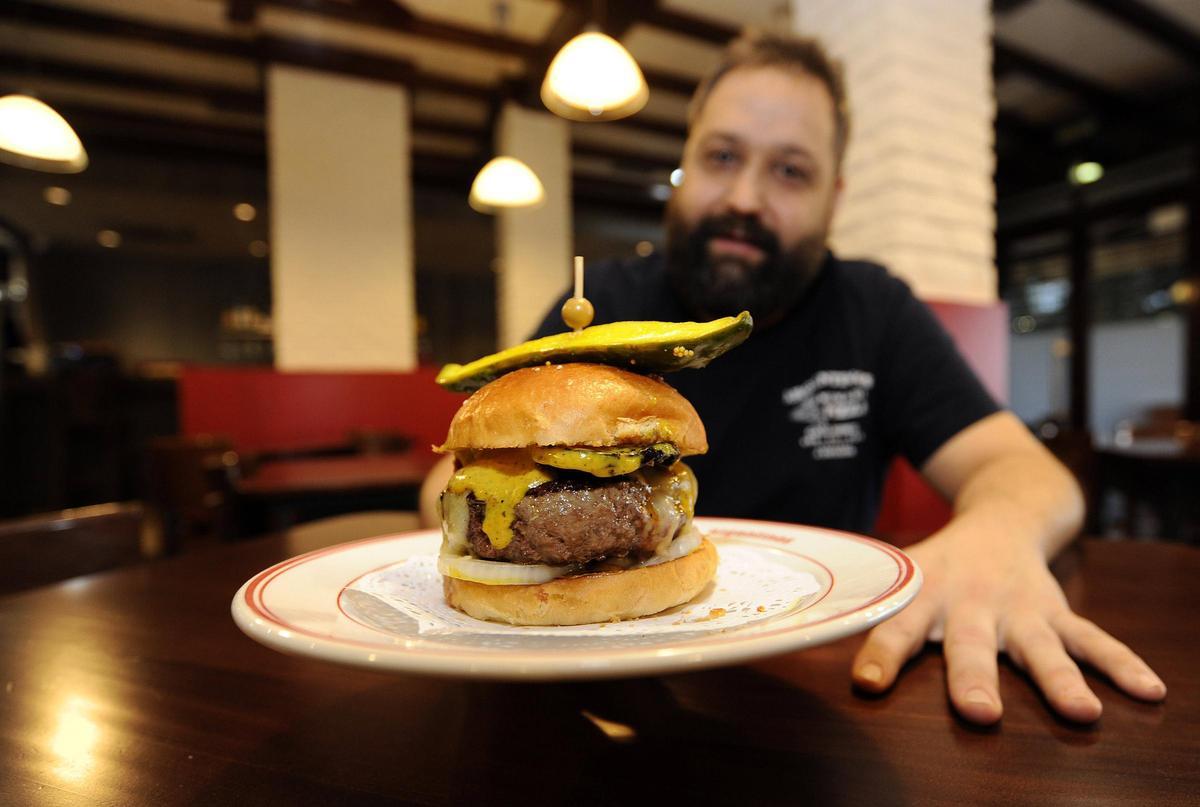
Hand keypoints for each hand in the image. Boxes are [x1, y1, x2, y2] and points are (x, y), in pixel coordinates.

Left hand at [850, 533, 1166, 723]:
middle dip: (974, 679)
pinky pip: (1092, 638)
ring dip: (1060, 680)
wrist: (998, 516)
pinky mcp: (1056, 611)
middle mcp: (971, 605)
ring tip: (1081, 713)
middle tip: (980, 713)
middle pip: (971, 646)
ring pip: (1040, 647)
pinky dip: (1120, 663)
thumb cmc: (937, 566)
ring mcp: (1019, 609)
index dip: (880, 655)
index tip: (867, 682)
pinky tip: (1149, 690)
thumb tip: (801, 634)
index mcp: (923, 598)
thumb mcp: (899, 578)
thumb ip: (869, 614)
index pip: (894, 628)